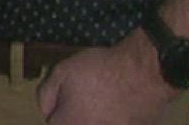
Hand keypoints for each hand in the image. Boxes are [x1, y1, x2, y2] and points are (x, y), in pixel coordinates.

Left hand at [36, 36, 173, 124]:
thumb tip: (45, 111)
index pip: (53, 121)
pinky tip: (122, 104)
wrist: (143, 73)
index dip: (58, 105)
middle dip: (78, 114)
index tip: (68, 93)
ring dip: (97, 116)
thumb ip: (46, 94)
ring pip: (97, 123)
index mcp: (69, 123)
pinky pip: (118, 123)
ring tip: (105, 99)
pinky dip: (117, 118)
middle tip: (89, 96)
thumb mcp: (62, 71)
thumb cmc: (99, 70)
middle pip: (76, 123)